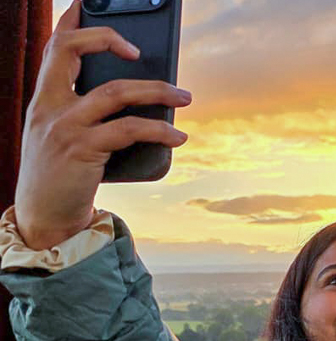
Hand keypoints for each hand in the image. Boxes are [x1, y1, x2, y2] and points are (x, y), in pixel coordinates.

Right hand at [14, 0, 191, 249]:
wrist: (45, 216)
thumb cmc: (62, 175)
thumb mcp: (63, 137)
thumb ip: (85, 114)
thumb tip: (139, 102)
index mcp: (43, 99)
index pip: (53, 48)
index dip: (71, 22)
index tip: (85, 3)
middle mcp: (49, 106)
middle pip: (73, 51)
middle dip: (108, 38)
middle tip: (141, 50)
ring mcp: (65, 127)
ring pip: (115, 91)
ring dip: (156, 90)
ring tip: (184, 96)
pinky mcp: (83, 150)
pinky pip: (128, 130)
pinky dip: (159, 130)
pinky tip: (177, 135)